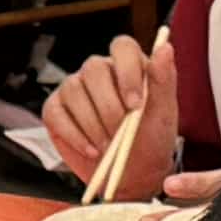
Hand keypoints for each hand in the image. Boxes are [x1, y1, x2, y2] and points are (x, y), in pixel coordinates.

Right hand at [41, 30, 161, 185]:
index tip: (135, 105)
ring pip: (73, 90)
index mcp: (128, 64)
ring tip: (108, 146)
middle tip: (120, 132)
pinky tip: (92, 150)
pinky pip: (54, 113)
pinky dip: (74, 135)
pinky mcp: (55, 109)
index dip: (127, 73)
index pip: (122, 47)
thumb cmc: (151, 139)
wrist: (134, 173)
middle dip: (108, 105)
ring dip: (92, 124)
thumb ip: (164, 78)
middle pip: (93, 69)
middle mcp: (98, 70)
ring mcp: (73, 88)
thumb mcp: (164, 112)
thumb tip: (165, 47)